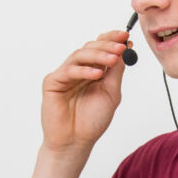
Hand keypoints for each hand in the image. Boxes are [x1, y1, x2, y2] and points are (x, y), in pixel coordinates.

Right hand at [40, 29, 131, 154]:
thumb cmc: (92, 120)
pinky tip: (97, 74)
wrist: (75, 142)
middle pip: (90, 48)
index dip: (111, 39)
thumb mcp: (111, 93)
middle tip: (121, 46)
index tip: (125, 36)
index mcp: (92, 70)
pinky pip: (68, 71)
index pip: (100, 48)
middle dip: (106, 45)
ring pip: (79, 55)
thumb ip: (116, 71)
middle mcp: (78, 69)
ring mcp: (64, 75)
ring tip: (113, 58)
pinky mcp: (52, 82)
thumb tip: (125, 49)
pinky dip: (83, 71)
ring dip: (98, 55)